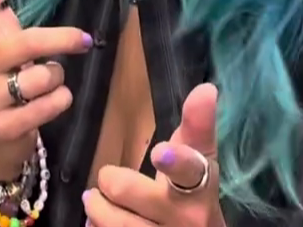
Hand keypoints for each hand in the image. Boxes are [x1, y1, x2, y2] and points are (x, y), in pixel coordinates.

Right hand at [0, 0, 91, 179]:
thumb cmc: (3, 72)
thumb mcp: (0, 32)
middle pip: (27, 43)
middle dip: (61, 40)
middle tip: (84, 39)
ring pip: (45, 76)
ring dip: (57, 79)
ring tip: (45, 84)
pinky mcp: (5, 127)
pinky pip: (51, 104)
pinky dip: (60, 101)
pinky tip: (47, 104)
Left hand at [86, 83, 222, 226]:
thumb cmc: (194, 200)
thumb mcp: (199, 167)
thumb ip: (196, 129)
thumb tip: (206, 88)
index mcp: (200, 188)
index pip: (190, 171)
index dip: (175, 162)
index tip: (161, 152)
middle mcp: (187, 219)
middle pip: (126, 189)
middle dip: (110, 179)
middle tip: (110, 179)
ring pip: (109, 219)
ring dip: (96, 207)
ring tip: (97, 202)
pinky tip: (99, 225)